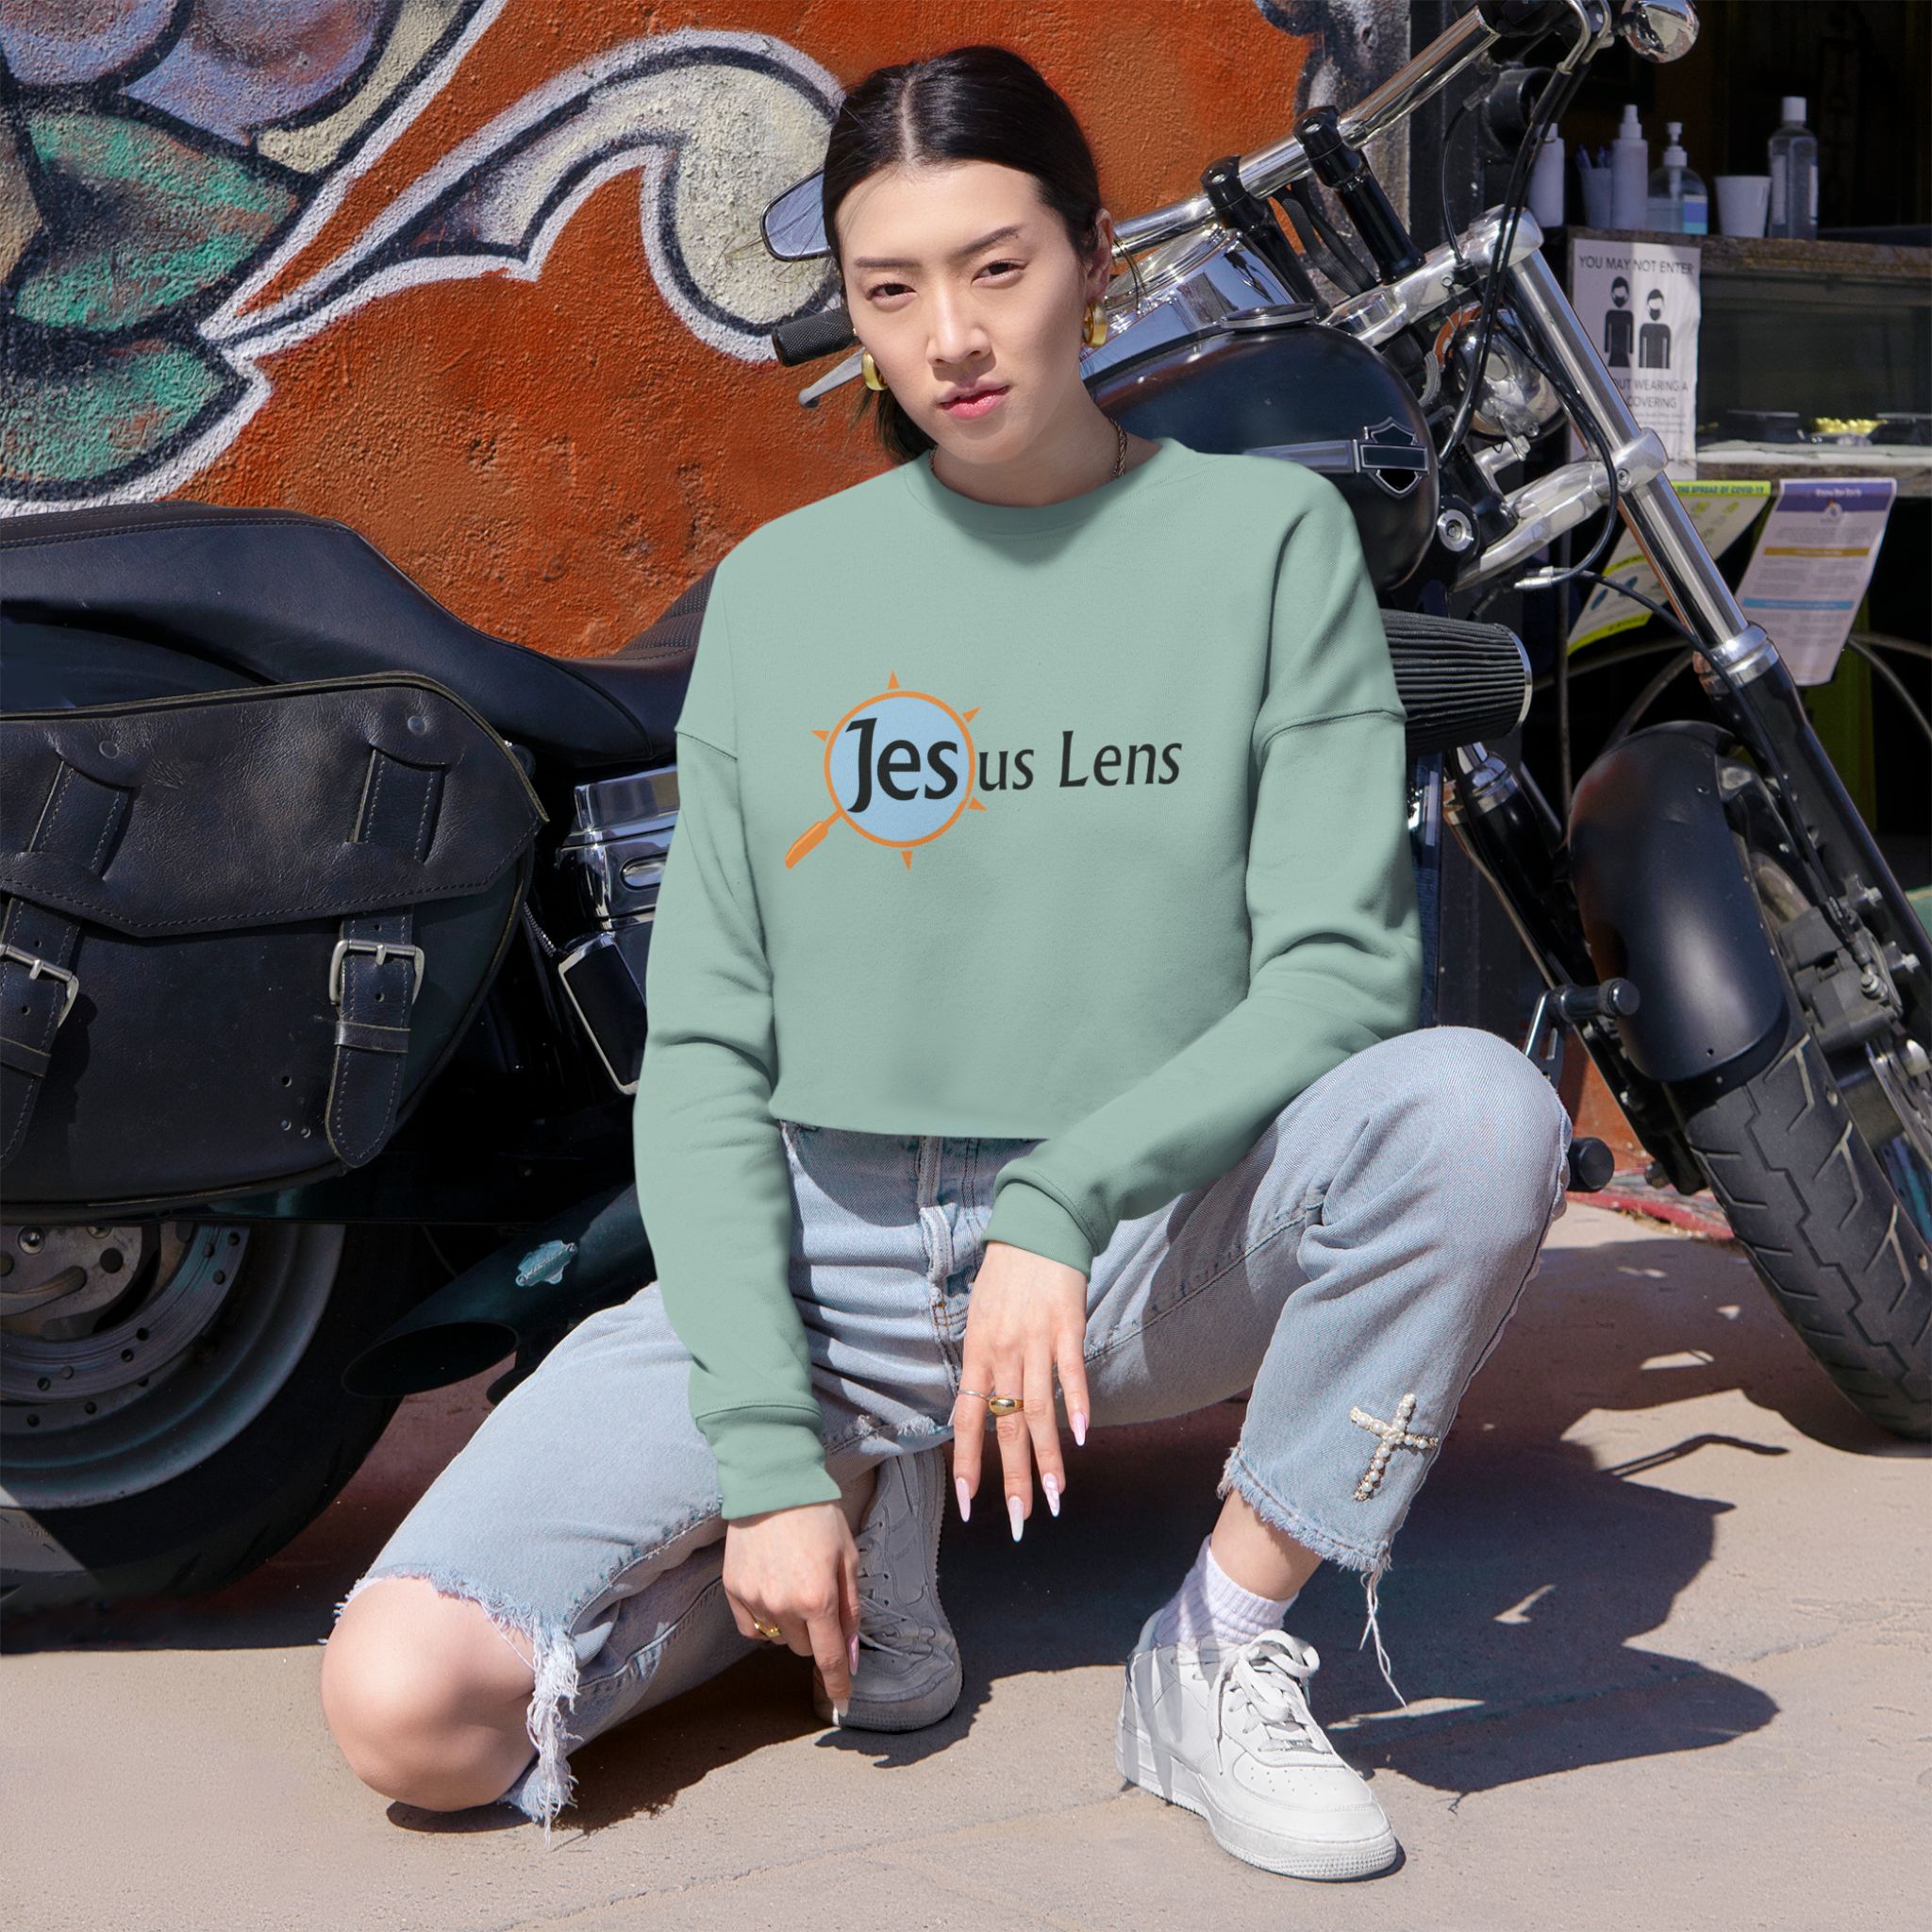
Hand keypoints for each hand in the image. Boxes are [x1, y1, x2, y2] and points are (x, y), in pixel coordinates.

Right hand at [721, 1500, 860, 1712]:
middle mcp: (784, 1606)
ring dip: (790, 1624)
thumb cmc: (818, 1516)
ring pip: (778, 1638)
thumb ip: (850, 1609)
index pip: (828, 1658)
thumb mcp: (847, 1558)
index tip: (842, 1701)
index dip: (837, 1683)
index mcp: (818, 1599)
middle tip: (818, 1597)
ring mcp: (755, 1600)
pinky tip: (770, 1591)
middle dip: (816, 1632)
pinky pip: (751, 1628)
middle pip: (803, 1648)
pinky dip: (764, 1619)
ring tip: (793, 1582)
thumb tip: (849, 1654)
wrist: (773, 1483)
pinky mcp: (733, 1590)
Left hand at [951, 1239, 1091, 1538]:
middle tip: (1020, 1521)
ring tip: (1056, 1498)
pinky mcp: (1067, 1327)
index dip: (967, 1464)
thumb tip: (981, 1406)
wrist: (1035, 1228)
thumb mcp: (979, 1317)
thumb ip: (983, 1363)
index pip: (966, 1420)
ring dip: (1048, 1459)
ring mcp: (1036, 1341)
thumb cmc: (1005, 1277)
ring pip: (1038, 1411)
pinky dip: (1077, 1405)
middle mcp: (1002, 1352)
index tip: (968, 1505)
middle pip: (1006, 1427)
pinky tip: (1082, 1437)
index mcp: (976, 1353)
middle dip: (1013, 1479)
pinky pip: (1070, 1373)